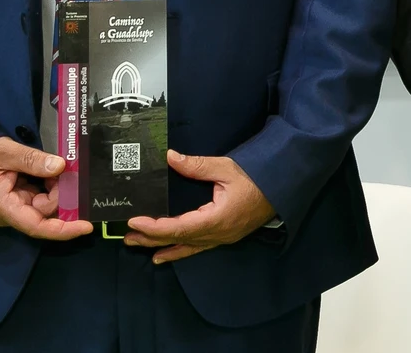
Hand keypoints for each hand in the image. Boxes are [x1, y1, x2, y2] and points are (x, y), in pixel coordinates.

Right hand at [0, 137, 92, 240]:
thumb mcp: (5, 153)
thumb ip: (32, 160)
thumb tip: (60, 166)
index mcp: (5, 208)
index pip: (38, 226)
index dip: (64, 229)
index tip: (87, 226)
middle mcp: (11, 213)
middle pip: (46, 212)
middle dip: (61, 193)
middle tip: (67, 169)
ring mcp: (15, 206)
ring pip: (45, 202)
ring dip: (55, 186)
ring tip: (56, 166)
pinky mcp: (18, 198)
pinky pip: (39, 195)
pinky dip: (48, 183)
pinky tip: (50, 170)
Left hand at [125, 152, 275, 263]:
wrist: (283, 187)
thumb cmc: (256, 176)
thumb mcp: (226, 168)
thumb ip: (196, 166)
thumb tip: (169, 157)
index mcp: (217, 218)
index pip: (178, 227)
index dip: (154, 228)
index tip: (135, 222)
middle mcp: (217, 234)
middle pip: (178, 240)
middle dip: (151, 239)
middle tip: (127, 237)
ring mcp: (222, 238)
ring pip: (186, 247)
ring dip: (161, 247)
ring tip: (138, 247)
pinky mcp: (224, 236)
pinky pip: (197, 248)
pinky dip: (179, 251)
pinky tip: (165, 255)